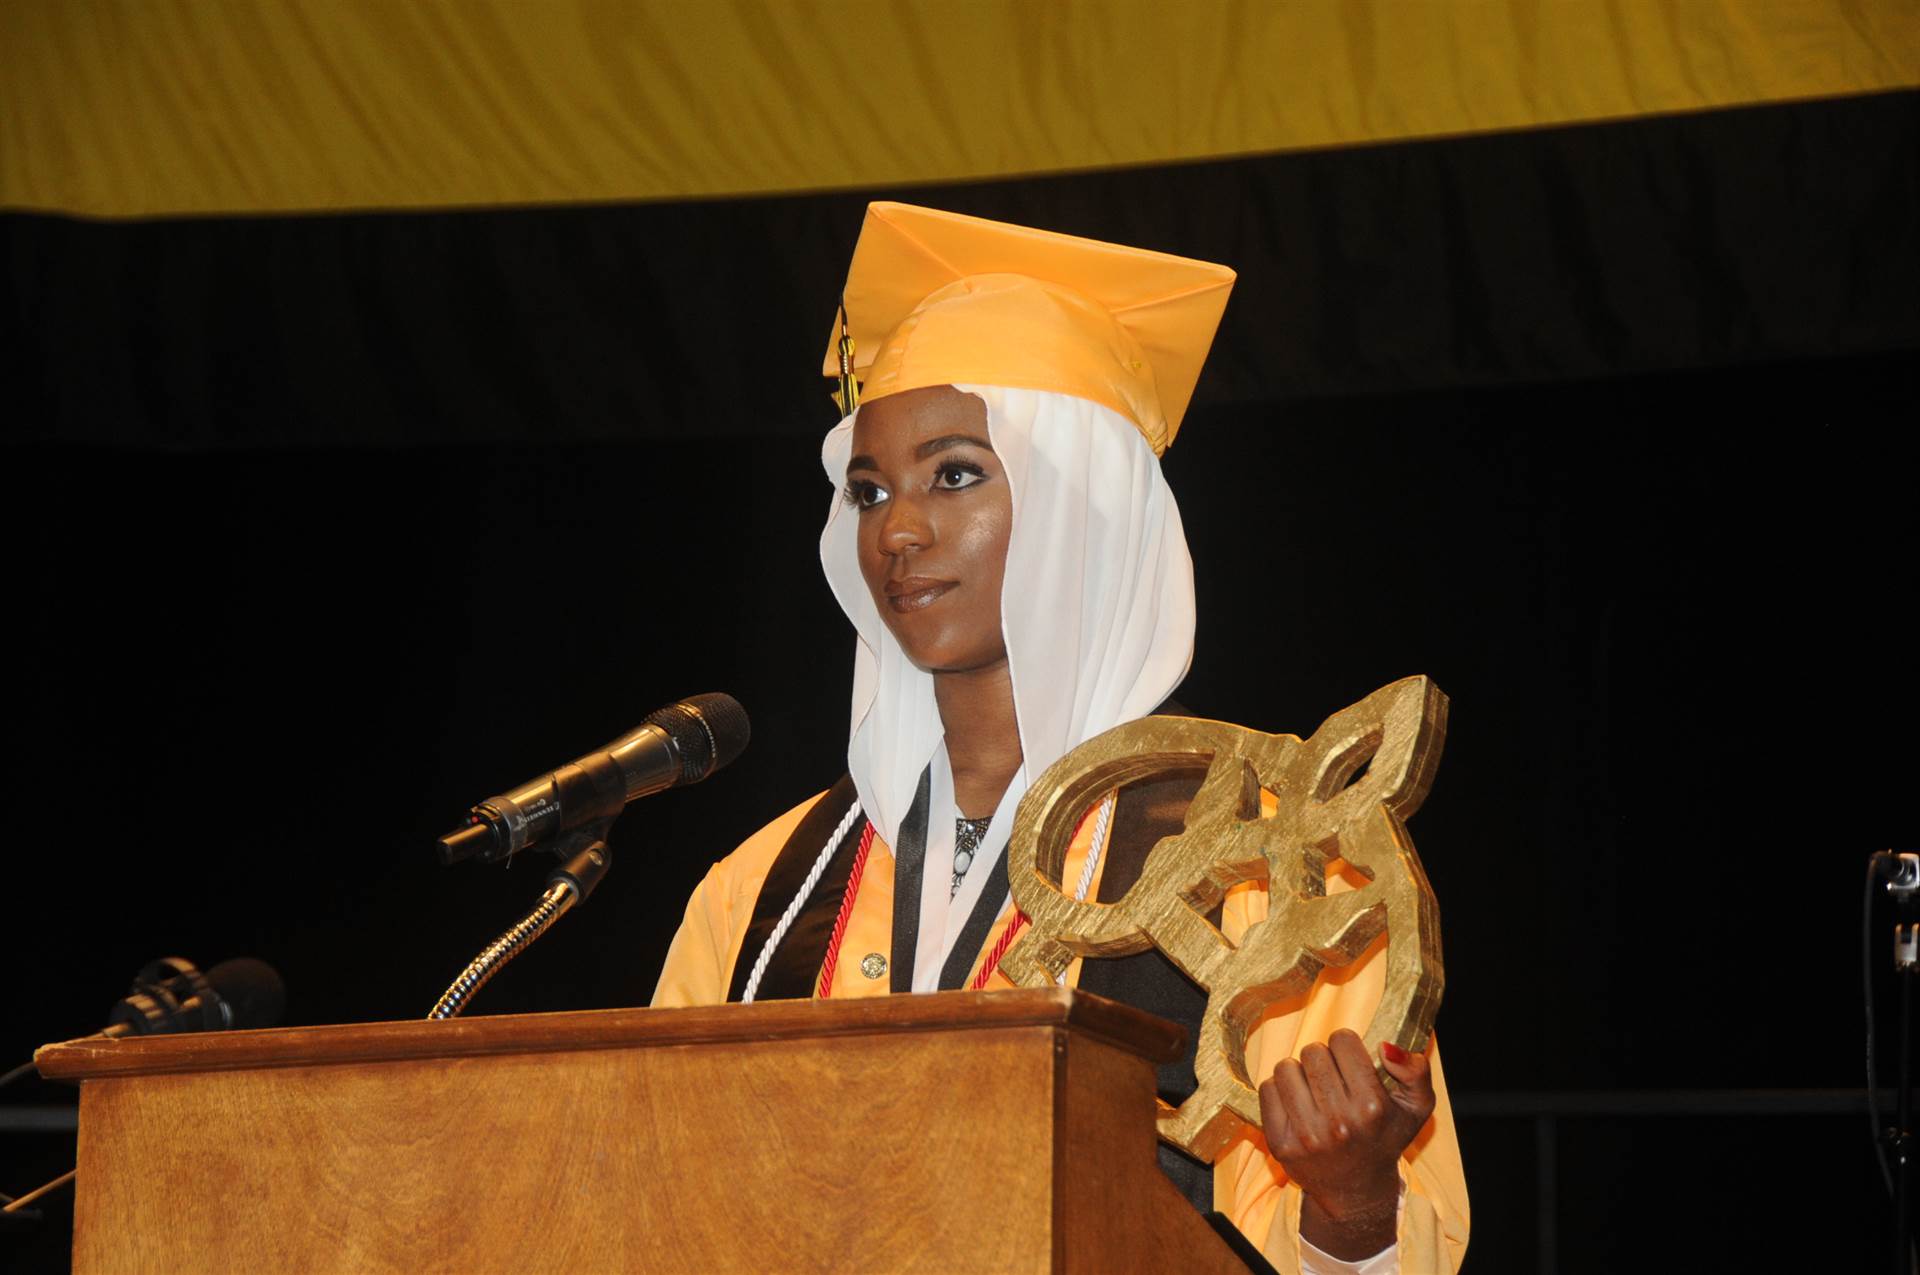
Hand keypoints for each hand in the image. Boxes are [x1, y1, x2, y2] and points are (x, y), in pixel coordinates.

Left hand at [1257, 1029, 1435, 1258]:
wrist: (1356, 1191)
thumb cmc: (1384, 1139)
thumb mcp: (1416, 1107)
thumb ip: (1415, 1071)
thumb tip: (1384, 1047)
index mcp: (1372, 1107)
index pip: (1342, 1040)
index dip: (1346, 1047)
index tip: (1350, 1064)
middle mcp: (1339, 1122)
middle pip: (1312, 1051)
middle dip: (1322, 1060)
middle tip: (1331, 1080)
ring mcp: (1306, 1135)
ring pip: (1286, 1068)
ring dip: (1299, 1074)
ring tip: (1313, 1092)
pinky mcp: (1279, 1144)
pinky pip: (1267, 1089)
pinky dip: (1279, 1091)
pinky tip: (1297, 1106)